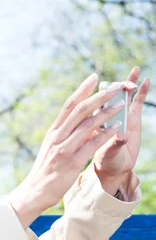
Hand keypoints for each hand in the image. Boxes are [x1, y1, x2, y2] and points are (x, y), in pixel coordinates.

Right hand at [8, 73, 128, 227]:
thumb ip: (64, 135)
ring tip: (121, 104)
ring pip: (87, 126)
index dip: (82, 90)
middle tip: (116, 86)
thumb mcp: (52, 148)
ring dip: (106, 113)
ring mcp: (63, 149)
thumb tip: (80, 122)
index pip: (68, 105)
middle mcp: (57, 137)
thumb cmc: (46, 171)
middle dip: (99, 97)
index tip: (95, 77)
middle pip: (80, 111)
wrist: (34, 191)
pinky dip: (104, 136)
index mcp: (53, 132)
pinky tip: (116, 129)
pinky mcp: (71, 162)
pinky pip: (91, 145)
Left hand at [93, 67, 150, 194]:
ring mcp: (120, 114)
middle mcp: (105, 114)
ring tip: (135, 71)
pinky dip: (142, 92)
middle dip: (115, 87)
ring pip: (123, 95)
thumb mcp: (105, 153)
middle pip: (108, 94)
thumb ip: (113, 144)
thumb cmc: (104, 160)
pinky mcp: (133, 118)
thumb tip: (122, 137)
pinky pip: (137, 102)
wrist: (114, 167)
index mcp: (92, 120)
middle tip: (122, 84)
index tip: (100, 84)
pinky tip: (146, 82)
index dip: (98, 93)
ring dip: (127, 83)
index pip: (94, 102)